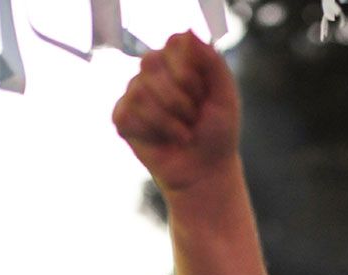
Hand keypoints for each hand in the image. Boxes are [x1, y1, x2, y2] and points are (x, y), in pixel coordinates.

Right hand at [112, 32, 239, 193]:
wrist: (204, 170)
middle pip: (150, 63)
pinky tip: (162, 140)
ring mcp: (134, 91)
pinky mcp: (122, 117)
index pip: (174, 44)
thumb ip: (212, 62)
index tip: (202, 94)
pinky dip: (152, 132)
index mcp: (179, 58)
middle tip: (193, 117)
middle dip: (180, 99)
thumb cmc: (217, 132)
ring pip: (139, 92)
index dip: (188, 72)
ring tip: (182, 132)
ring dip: (169, 121)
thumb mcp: (225, 96)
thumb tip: (188, 32)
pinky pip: (127, 114)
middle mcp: (153, 70)